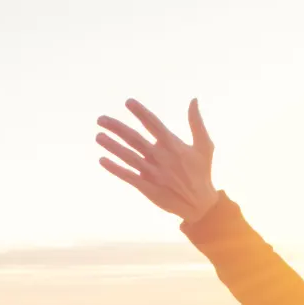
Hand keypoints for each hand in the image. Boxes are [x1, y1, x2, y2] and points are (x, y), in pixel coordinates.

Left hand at [96, 99, 218, 223]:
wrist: (200, 205)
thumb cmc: (202, 173)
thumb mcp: (205, 146)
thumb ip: (196, 122)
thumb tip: (193, 99)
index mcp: (173, 145)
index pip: (153, 124)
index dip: (141, 113)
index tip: (128, 102)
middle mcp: (160, 157)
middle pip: (134, 139)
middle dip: (116, 128)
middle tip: (101, 119)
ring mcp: (152, 173)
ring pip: (128, 156)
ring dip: (112, 146)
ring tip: (98, 136)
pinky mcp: (147, 187)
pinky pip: (128, 176)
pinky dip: (115, 168)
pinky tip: (102, 160)